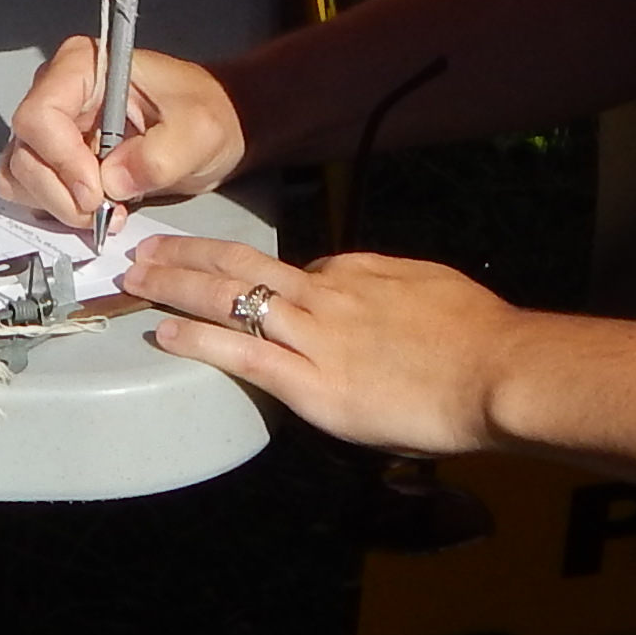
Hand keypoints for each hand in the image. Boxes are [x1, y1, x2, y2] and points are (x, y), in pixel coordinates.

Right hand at [0, 38, 245, 229]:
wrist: (211, 128)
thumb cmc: (206, 114)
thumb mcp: (199, 131)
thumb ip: (160, 155)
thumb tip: (112, 183)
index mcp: (85, 66)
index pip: (41, 114)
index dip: (61, 160)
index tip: (97, 193)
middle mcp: (56, 91)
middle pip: (26, 151)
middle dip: (61, 192)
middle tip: (105, 213)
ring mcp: (51, 126)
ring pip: (20, 174)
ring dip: (57, 204)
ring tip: (105, 213)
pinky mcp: (53, 157)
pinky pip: (30, 189)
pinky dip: (55, 209)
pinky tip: (96, 212)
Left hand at [117, 234, 520, 457]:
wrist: (499, 372)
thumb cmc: (479, 338)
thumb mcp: (427, 286)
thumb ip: (385, 283)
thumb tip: (355, 281)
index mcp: (353, 276)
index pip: (290, 271)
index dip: (246, 273)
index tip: (217, 274)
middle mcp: (325, 298)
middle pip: (240, 265)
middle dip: (186, 255)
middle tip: (145, 249)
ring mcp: (315, 340)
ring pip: (229, 299)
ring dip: (175, 286)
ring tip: (135, 279)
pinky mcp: (314, 385)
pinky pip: (243, 354)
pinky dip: (197, 339)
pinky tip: (164, 333)